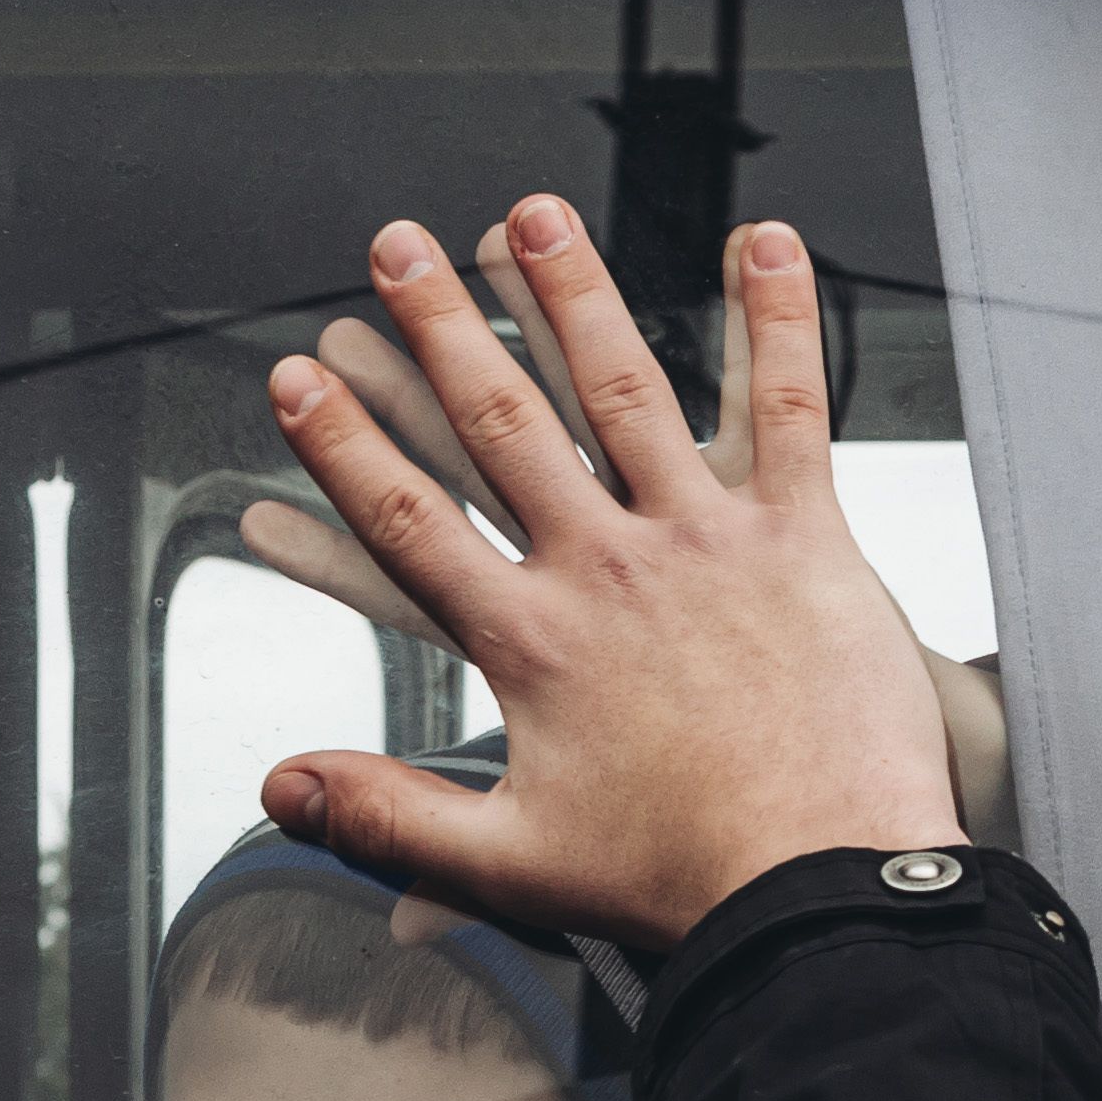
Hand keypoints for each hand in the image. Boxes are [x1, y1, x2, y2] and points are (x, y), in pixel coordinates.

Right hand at [248, 201, 967, 951]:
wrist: (821, 886)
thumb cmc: (682, 882)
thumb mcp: (511, 864)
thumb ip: (387, 817)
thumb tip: (280, 788)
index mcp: (533, 641)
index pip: (411, 522)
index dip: (346, 447)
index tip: (298, 381)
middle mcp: (607, 568)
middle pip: (502, 423)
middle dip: (440, 326)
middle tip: (395, 249)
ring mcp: (706, 541)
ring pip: (626, 388)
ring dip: (572, 292)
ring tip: (530, 214)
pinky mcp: (804, 537)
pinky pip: (788, 409)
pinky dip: (777, 321)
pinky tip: (764, 242)